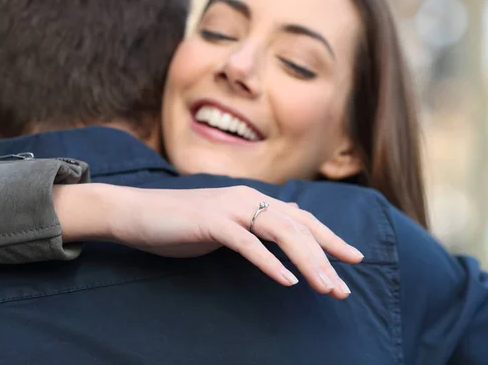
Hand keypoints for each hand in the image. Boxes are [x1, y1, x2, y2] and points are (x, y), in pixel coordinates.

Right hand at [56, 184, 362, 298]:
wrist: (134, 212)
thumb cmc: (178, 224)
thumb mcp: (223, 226)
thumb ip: (250, 229)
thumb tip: (279, 238)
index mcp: (252, 200)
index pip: (301, 218)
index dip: (330, 238)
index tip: (353, 258)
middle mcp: (247, 199)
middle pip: (299, 227)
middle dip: (326, 257)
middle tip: (344, 288)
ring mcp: (229, 208)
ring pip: (281, 233)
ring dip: (307, 262)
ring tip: (326, 288)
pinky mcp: (211, 222)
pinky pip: (248, 243)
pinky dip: (270, 263)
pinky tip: (287, 282)